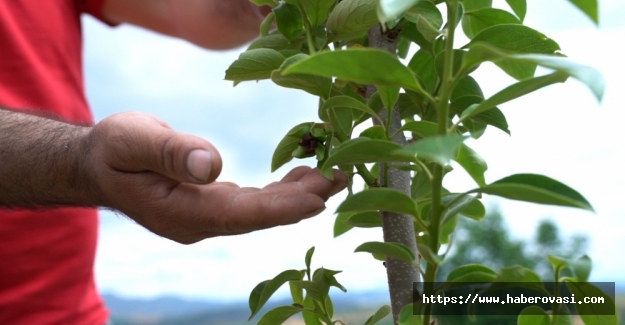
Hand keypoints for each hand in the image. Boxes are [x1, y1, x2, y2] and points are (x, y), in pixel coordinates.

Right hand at [86, 112, 346, 243]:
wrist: (98, 166)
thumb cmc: (112, 150)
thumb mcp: (132, 141)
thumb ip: (169, 153)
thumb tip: (212, 165)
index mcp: (182, 213)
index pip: (242, 215)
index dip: (282, 207)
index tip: (319, 197)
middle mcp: (200, 223)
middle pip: (260, 215)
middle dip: (302, 199)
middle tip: (343, 176)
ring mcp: (207, 218)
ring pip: (261, 211)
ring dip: (297, 194)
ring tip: (332, 173)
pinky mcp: (211, 206)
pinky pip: (253, 203)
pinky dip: (280, 191)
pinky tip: (302, 177)